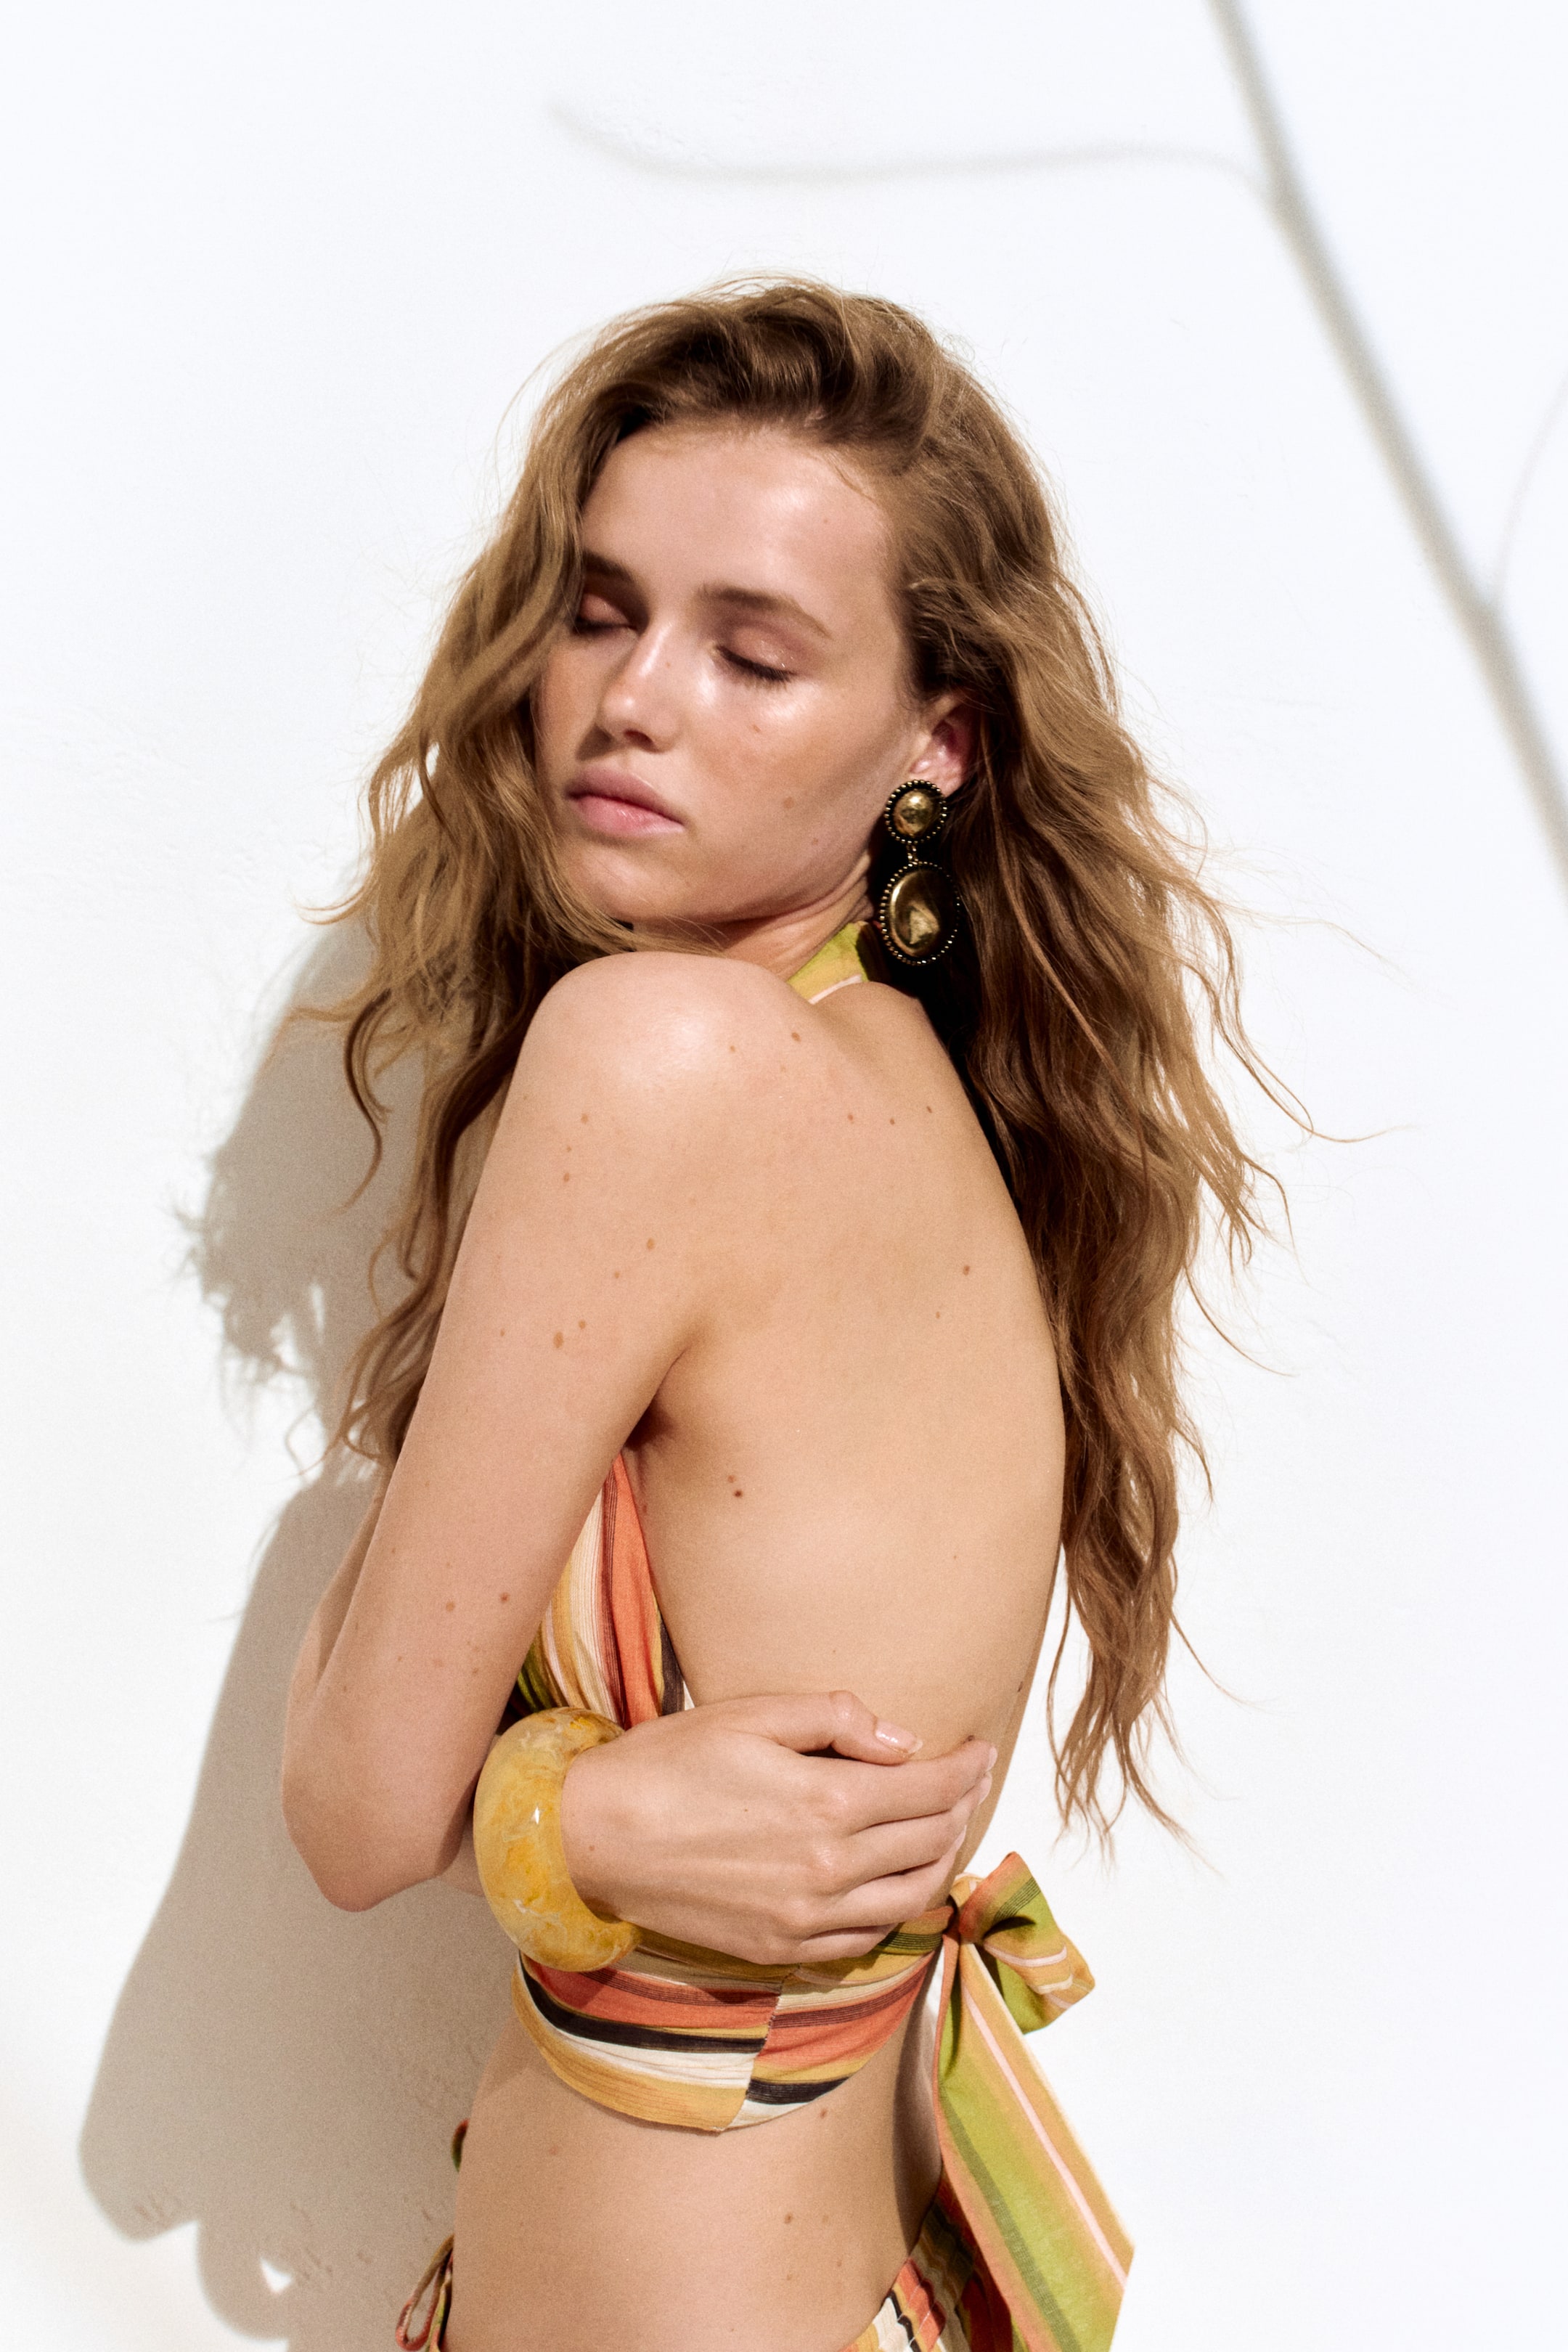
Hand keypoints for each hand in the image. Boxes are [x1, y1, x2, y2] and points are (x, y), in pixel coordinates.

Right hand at [559, 1690, 994, 1964]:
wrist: (594, 1839)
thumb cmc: (667, 1764)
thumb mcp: (751, 1713)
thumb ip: (837, 1720)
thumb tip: (903, 1743)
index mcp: (827, 1802)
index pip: (929, 1788)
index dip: (965, 1768)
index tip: (980, 1750)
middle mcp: (829, 1869)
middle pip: (930, 1841)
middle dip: (961, 1806)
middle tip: (969, 1781)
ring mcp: (807, 1918)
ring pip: (909, 1897)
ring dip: (940, 1860)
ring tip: (945, 1829)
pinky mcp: (782, 1947)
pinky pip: (865, 1937)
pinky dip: (895, 1908)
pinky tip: (894, 1881)